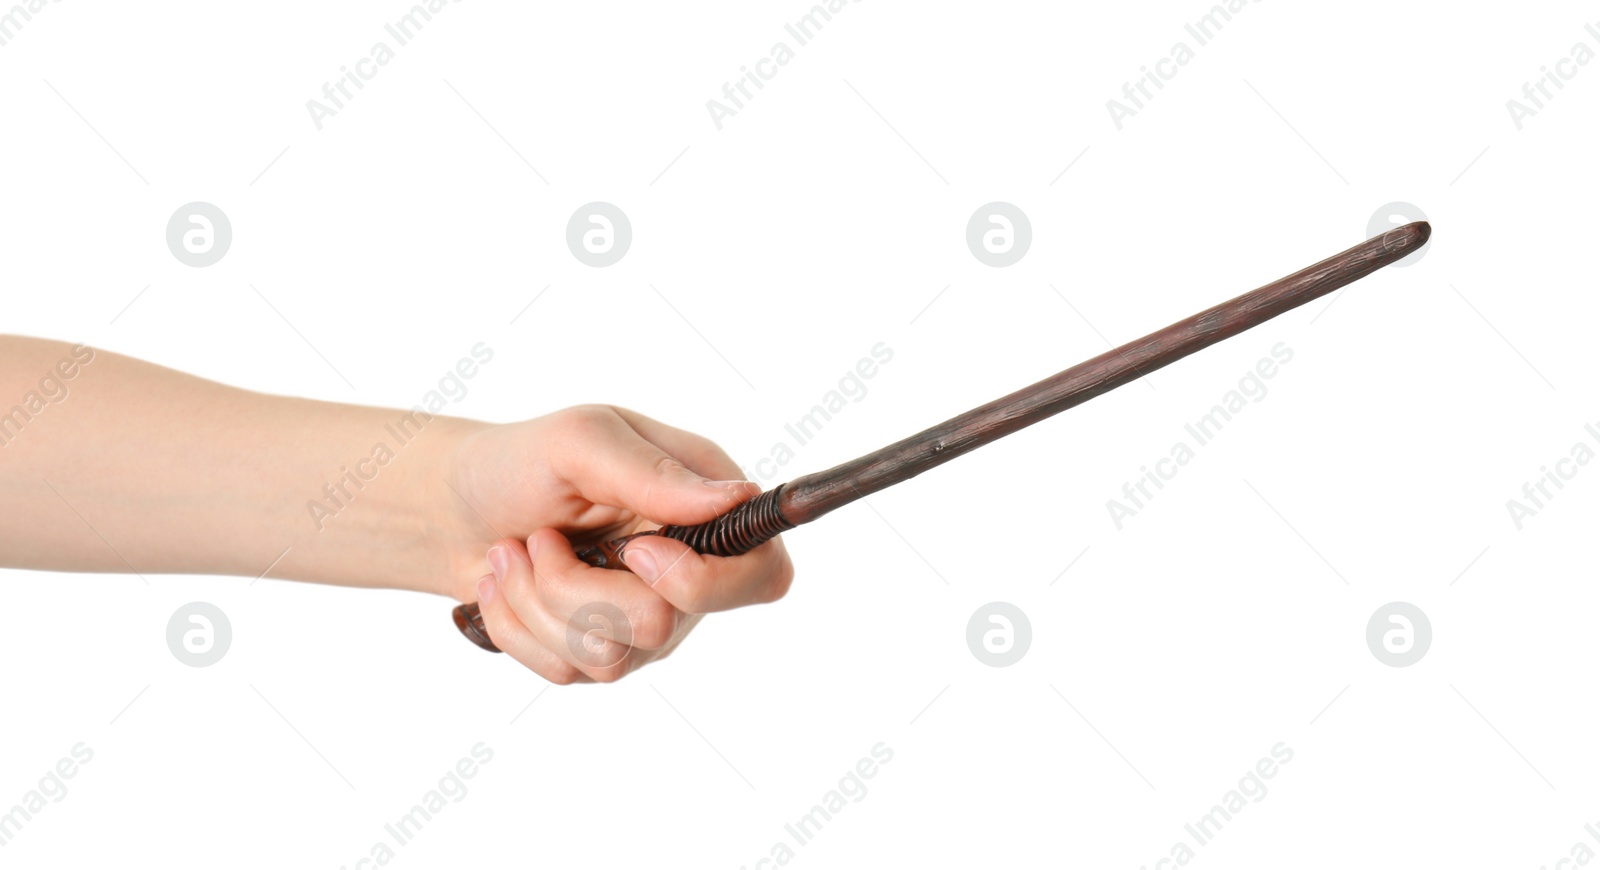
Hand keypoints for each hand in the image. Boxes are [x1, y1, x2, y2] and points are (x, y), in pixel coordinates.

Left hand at [439, 405, 794, 682]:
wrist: (454, 509)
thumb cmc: (524, 461)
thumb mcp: (583, 441)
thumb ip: (654, 474)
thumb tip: (735, 499)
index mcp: (706, 511)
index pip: (762, 573)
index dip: (706, 583)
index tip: (637, 553)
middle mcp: (689, 573)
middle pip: (665, 624)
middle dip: (579, 587)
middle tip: (543, 538)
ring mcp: (647, 622)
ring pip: (610, 657)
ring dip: (538, 601)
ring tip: (517, 554)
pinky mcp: (601, 656)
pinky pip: (567, 672)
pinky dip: (518, 627)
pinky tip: (507, 585)